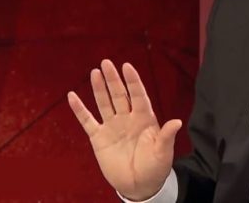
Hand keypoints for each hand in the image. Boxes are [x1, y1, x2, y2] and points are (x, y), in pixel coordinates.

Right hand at [67, 59, 181, 200]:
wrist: (139, 185)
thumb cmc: (155, 167)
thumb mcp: (163, 152)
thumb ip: (166, 136)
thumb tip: (177, 122)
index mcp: (145, 118)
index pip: (138, 95)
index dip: (133, 81)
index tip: (127, 66)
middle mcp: (128, 118)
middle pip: (120, 94)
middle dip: (113, 79)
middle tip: (106, 62)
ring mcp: (112, 126)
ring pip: (104, 102)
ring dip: (99, 88)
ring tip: (95, 72)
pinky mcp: (99, 138)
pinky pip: (87, 120)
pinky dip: (79, 109)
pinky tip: (72, 96)